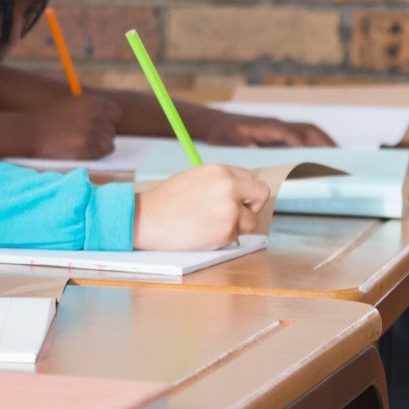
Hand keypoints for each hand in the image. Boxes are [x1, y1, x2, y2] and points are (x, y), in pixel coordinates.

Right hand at [25, 95, 120, 158]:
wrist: (27, 131)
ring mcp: (91, 133)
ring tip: (79, 146)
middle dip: (100, 137)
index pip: (116, 114)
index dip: (108, 122)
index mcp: (93, 102)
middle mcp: (95, 116)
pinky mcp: (86, 149)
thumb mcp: (70, 106)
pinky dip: (89, 156)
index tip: (99, 127)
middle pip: (111, 132)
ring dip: (97, 148)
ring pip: (108, 146)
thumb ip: (89, 111)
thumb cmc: (46, 120)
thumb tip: (109, 123)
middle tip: (82, 139)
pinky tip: (75, 151)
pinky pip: (98, 156)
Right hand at [134, 164, 272, 249]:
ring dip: (237, 225)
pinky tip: (204, 232)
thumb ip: (218, 182)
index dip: (244, 190)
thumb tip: (238, 191)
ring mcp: (229, 210)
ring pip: (251, 220)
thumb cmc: (165, 200)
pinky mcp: (227, 231)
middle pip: (261, 193)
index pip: (249, 178)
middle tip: (237, 213)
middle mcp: (229, 187)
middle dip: (252, 204)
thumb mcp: (193, 178)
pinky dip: (224, 237)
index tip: (237, 199)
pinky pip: (237, 236)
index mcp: (219, 171)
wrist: (147, 219)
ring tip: (211, 224)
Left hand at [190, 111, 336, 147]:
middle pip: (308, 130)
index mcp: (267, 126)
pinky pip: (304, 135)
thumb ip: (238, 143)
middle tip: (339, 158)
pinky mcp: (280, 132)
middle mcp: (278, 124)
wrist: (215, 122)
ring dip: (325, 142)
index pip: (291, 134)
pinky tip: (324, 156)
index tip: (315, 157)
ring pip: (309, 131)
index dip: (304, 144)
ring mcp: (281, 127)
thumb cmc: (221, 131)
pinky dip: (317, 143)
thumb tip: (253, 148)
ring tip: (339, 158)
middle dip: (325, 142)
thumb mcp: (226, 138)